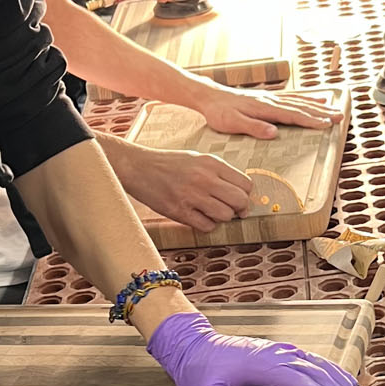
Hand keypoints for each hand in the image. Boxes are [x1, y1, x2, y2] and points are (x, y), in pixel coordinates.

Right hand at [116, 147, 252, 229]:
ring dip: (222, 218)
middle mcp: (205, 178)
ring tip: (212, 212)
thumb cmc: (170, 164)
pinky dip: (207, 225)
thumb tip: (241, 192)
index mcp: (212, 163)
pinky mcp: (179, 211)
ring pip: (225, 216)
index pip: (246, 184)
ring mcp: (192, 196)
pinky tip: (199, 217)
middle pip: (240, 201)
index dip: (246, 195)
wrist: (139, 167)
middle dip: (240, 209)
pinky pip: (207, 226)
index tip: (240, 199)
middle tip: (233, 211)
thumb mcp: (198, 159)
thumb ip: (219, 173)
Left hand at [148, 311, 363, 385]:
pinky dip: (334, 373)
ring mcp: (283, 350)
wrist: (191, 345)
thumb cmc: (199, 371)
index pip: (306, 383)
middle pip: (321, 375)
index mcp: (264, 364)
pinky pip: (316, 361)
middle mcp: (279, 354)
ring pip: (322, 366)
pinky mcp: (282, 351)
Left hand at [193, 82, 339, 138]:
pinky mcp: (269, 97)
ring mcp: (271, 97)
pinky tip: (316, 97)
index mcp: (264, 108)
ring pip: (300, 100)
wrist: (210, 97)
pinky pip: (293, 97)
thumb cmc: (219, 112)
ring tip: (335, 108)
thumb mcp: (232, 123)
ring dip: (318, 105)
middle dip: (322, 112)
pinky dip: (307, 97)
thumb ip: (254, 127)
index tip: (326, 125)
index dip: (311, 120)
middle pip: (301, 106)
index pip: (292, 115)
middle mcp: (271, 100)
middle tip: (340, 117)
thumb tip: (274, 133)